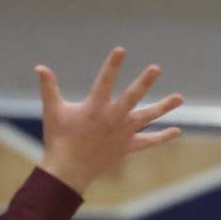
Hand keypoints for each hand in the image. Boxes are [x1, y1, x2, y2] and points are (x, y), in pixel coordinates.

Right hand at [35, 48, 183, 194]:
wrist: (68, 170)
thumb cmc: (58, 138)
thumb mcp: (52, 110)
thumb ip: (49, 88)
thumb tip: (40, 66)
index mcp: (94, 107)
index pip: (104, 80)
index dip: (112, 65)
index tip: (121, 49)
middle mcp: (112, 118)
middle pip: (132, 97)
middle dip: (144, 81)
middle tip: (156, 68)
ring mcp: (123, 133)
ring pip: (147, 117)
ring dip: (163, 107)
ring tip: (180, 98)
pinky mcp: (128, 146)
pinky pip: (149, 142)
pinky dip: (163, 137)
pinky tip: (177, 131)